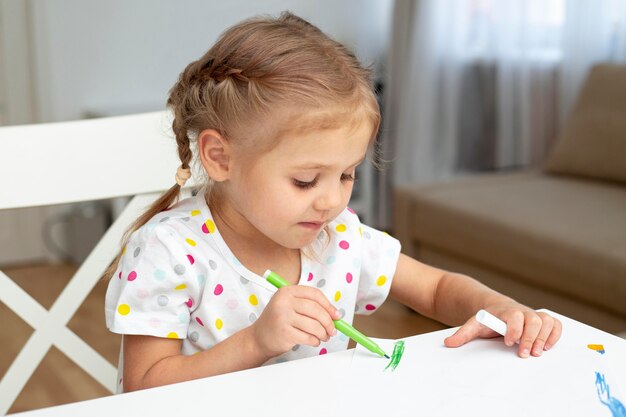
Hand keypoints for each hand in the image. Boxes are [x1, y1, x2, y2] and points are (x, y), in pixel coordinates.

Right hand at [251, 285, 339, 358]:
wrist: (258, 338)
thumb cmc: (278, 321)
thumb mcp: (289, 306)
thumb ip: (309, 306)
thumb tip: (335, 314)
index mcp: (287, 291)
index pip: (314, 294)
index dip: (329, 305)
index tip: (336, 315)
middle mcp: (284, 302)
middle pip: (316, 310)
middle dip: (329, 322)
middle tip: (333, 330)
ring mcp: (283, 317)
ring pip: (314, 325)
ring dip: (323, 333)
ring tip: (323, 336)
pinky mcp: (285, 333)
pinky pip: (308, 337)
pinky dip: (315, 341)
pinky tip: (314, 341)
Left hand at [443, 304, 561, 357]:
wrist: (497, 308)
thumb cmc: (488, 318)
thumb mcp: (474, 324)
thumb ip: (463, 333)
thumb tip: (448, 343)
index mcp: (506, 311)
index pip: (515, 316)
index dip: (515, 329)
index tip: (509, 342)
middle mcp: (522, 311)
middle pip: (534, 320)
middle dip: (530, 338)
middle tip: (524, 353)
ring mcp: (533, 315)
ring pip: (546, 321)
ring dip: (544, 337)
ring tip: (536, 351)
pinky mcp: (543, 321)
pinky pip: (555, 324)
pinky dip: (555, 334)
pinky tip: (546, 346)